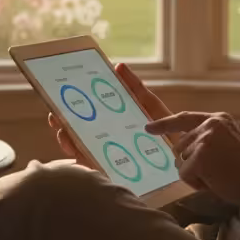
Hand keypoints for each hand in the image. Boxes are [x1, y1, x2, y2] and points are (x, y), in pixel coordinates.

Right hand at [47, 62, 171, 165]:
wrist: (183, 156)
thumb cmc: (166, 131)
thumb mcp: (149, 106)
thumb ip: (134, 87)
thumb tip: (118, 66)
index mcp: (110, 123)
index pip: (84, 114)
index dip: (69, 106)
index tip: (58, 96)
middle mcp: (103, 139)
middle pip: (75, 131)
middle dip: (61, 123)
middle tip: (55, 115)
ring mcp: (104, 156)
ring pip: (77, 148)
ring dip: (66, 140)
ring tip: (64, 132)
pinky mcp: (109, 173)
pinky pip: (90, 166)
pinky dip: (80, 158)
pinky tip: (76, 150)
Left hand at [145, 112, 239, 203]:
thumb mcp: (229, 143)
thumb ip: (206, 140)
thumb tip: (180, 148)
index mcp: (218, 119)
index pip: (184, 118)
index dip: (165, 124)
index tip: (148, 128)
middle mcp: (209, 124)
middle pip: (179, 147)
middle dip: (190, 164)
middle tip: (216, 172)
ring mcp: (204, 139)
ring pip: (180, 162)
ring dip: (195, 174)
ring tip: (218, 176)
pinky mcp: (200, 156)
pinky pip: (184, 175)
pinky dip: (196, 183)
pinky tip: (215, 182)